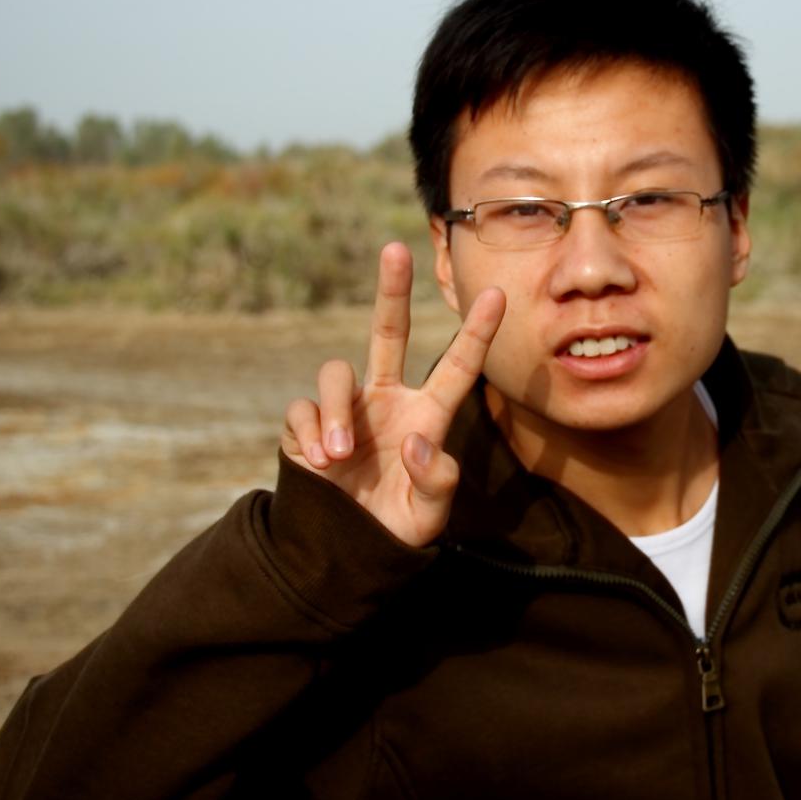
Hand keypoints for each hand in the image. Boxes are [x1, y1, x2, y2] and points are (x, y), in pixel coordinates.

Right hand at [281, 242, 504, 547]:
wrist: (344, 551)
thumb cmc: (396, 529)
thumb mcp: (429, 516)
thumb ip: (435, 483)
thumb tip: (416, 443)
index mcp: (426, 416)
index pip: (457, 367)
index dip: (477, 332)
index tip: (497, 294)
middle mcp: (386, 401)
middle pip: (389, 333)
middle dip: (391, 290)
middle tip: (395, 248)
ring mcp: (347, 411)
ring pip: (336, 373)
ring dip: (337, 412)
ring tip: (340, 456)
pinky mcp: (307, 427)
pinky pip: (303, 410)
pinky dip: (310, 434)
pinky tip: (320, 464)